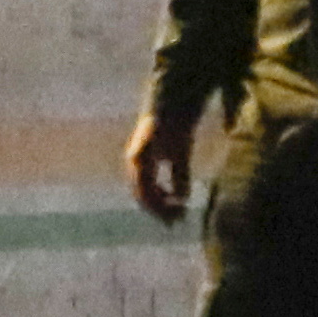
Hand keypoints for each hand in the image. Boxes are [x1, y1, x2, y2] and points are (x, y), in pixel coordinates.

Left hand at [124, 107, 198, 226]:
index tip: (175, 221)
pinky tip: (172, 195)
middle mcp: (135, 160)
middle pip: (141, 194)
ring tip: (177, 211)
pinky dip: (159, 185)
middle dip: (159, 211)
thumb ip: (179, 176)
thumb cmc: (178, 122)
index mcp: (141, 164)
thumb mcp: (181, 154)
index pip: (145, 194)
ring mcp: (138, 150)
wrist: (176, 94)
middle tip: (176, 222)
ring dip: (160, 203)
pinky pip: (147, 169)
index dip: (159, 210)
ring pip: (142, 186)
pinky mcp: (146, 141)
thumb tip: (182, 199)